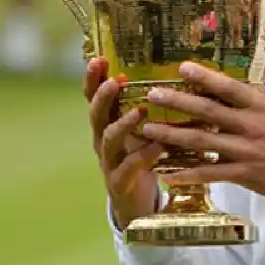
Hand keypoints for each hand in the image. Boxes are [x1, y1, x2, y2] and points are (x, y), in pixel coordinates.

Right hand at [83, 57, 163, 230]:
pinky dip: (143, 156)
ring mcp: (109, 162)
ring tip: (140, 112)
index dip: (93, 79)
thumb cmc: (141, 158)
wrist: (137, 204)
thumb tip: (171, 76)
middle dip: (103, 97)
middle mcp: (103, 140)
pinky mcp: (120, 182)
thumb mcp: (141, 131)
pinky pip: (128, 167)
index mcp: (107, 123)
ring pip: (108, 140)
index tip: (99, 59)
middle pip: (95, 115)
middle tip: (115, 82)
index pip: (93, 97)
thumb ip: (148, 108)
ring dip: (123, 124)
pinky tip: (158, 147)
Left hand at [139, 61, 264, 205]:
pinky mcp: (243, 174)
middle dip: (179, 101)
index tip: (182, 68)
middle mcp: (249, 126)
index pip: (229, 88)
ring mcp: (244, 151)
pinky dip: (189, 174)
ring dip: (173, 135)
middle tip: (153, 94)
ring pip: (202, 141)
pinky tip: (167, 174)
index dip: (205, 77)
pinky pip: (211, 174)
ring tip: (149, 129)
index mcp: (262, 107)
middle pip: (208, 111)